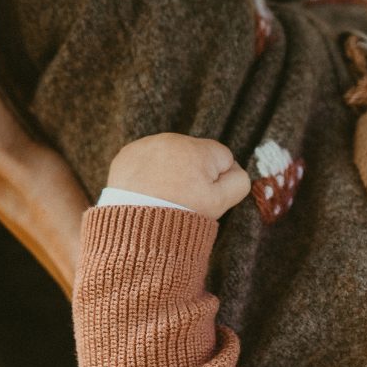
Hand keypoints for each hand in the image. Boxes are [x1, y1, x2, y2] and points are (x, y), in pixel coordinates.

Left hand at [107, 133, 250, 218]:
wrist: (137, 226)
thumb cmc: (182, 213)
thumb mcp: (221, 202)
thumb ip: (239, 181)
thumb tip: (235, 170)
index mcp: (199, 149)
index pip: (223, 157)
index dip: (218, 179)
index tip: (205, 195)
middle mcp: (172, 139)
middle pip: (195, 155)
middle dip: (193, 173)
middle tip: (184, 198)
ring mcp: (147, 145)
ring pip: (170, 157)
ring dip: (171, 172)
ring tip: (164, 196)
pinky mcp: (127, 154)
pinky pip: (146, 160)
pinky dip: (148, 173)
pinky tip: (147, 191)